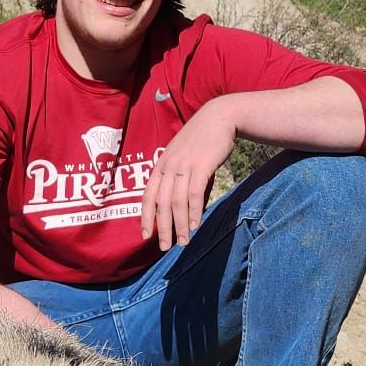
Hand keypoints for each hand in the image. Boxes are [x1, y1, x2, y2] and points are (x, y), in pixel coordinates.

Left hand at [140, 100, 236, 250]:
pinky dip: (194, 212)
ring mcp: (184, 166)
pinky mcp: (201, 165)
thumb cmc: (202, 141)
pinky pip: (194, 194)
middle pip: (161, 204)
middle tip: (165, 247)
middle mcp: (168, 166)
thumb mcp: (184, 159)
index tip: (146, 236)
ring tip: (184, 242)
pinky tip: (195, 225)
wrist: (220, 117)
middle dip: (162, 228)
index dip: (146, 218)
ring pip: (177, 202)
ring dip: (180, 225)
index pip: (147, 196)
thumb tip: (184, 210)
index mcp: (161, 166)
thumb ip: (180, 182)